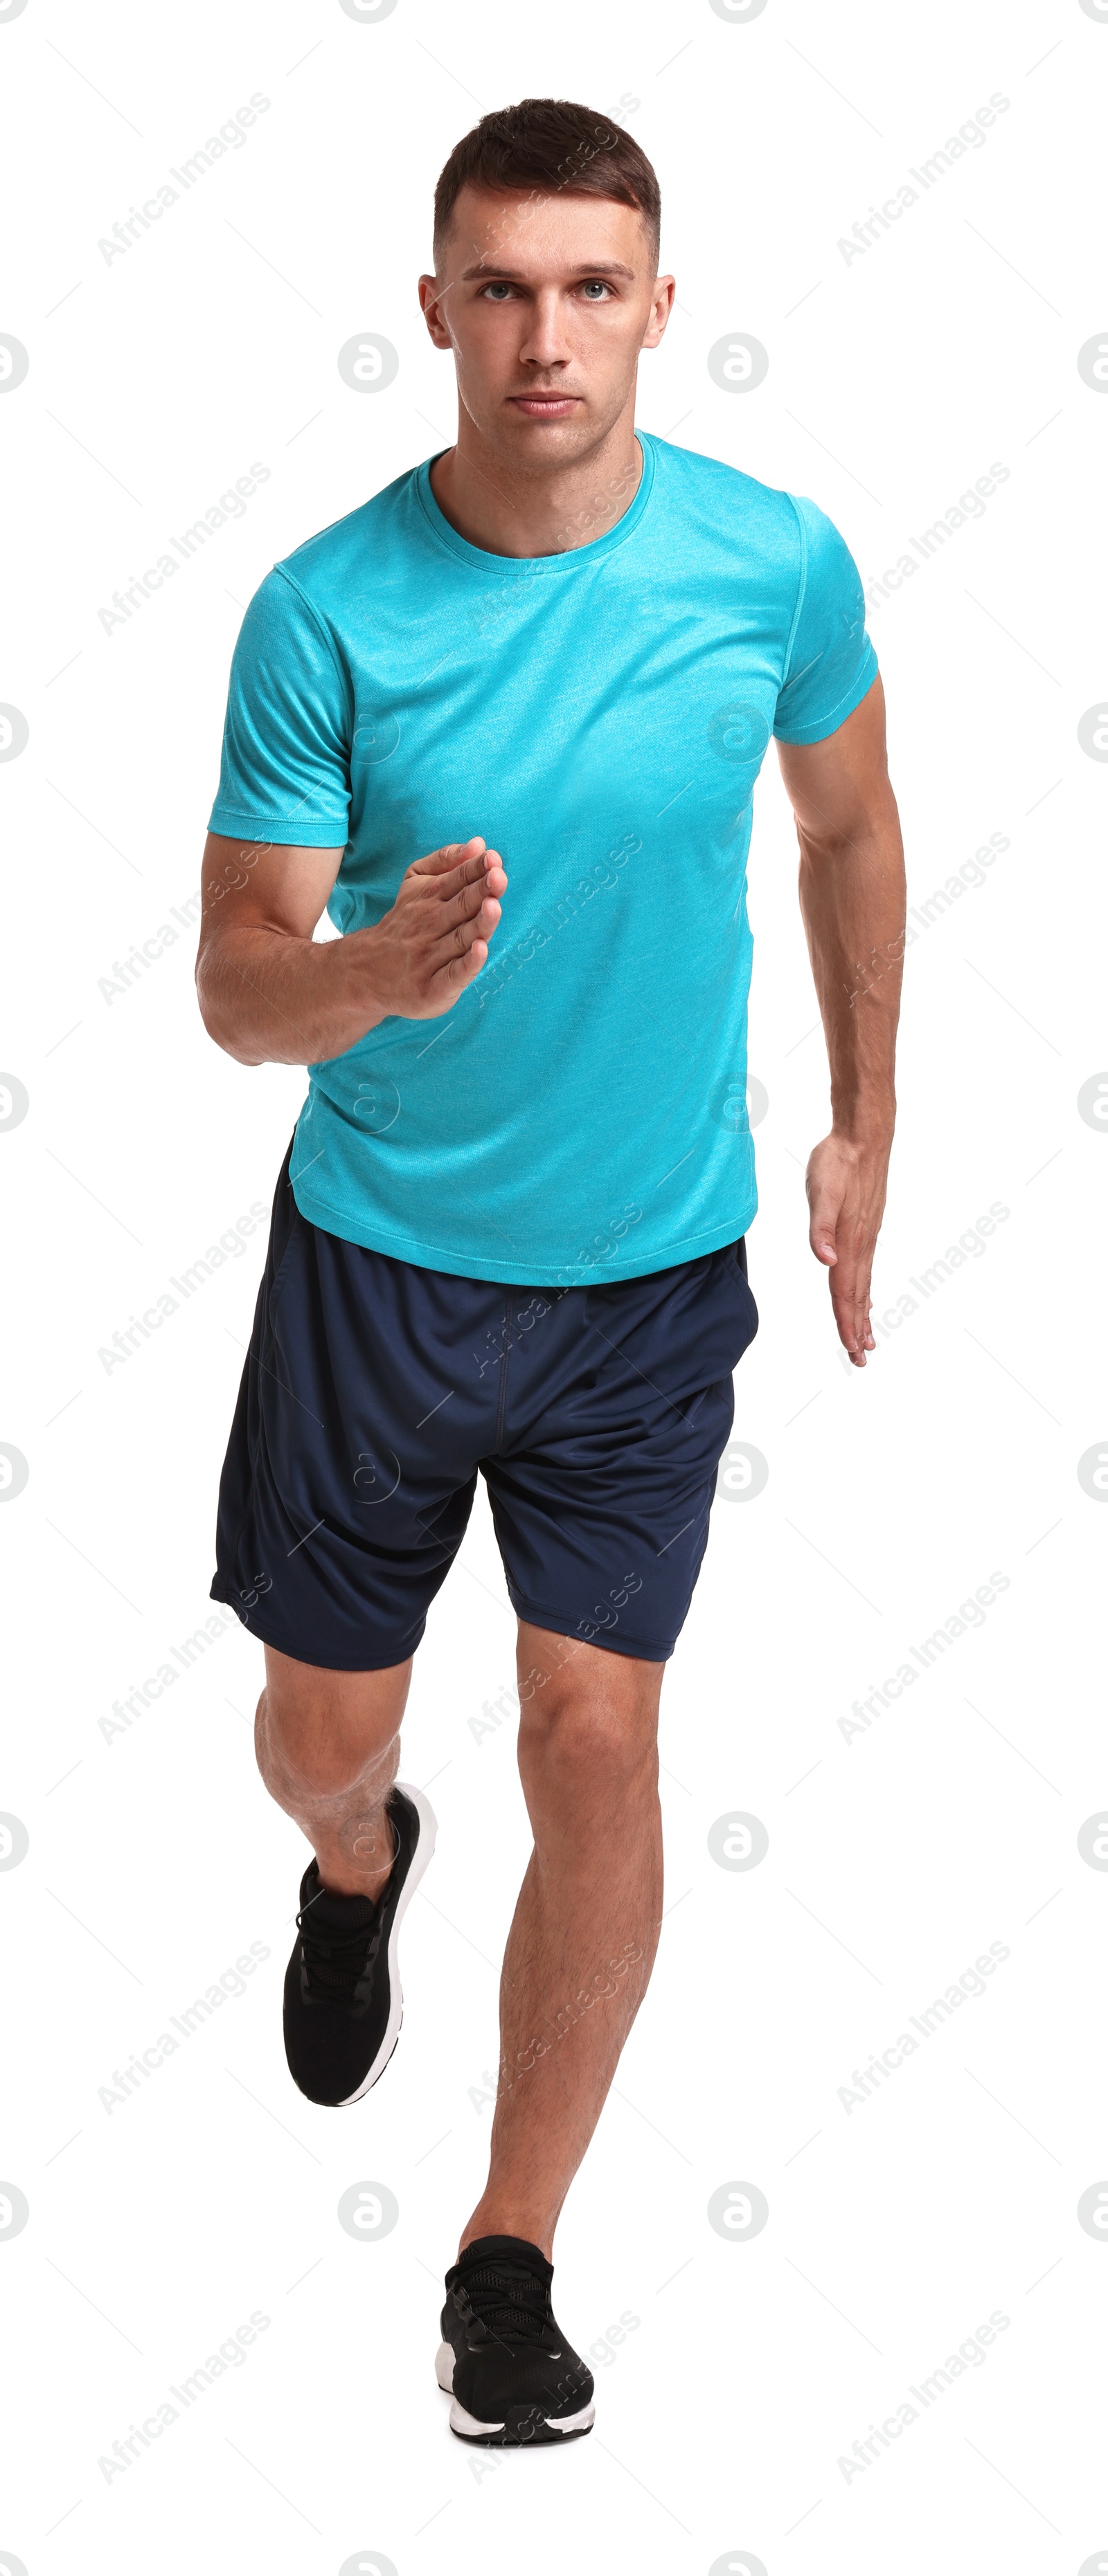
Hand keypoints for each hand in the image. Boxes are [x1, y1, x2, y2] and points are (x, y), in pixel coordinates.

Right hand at [353, 836, 505, 1022]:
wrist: (366, 972)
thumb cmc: (405, 924)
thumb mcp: (416, 883)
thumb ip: (446, 861)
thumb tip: (478, 844)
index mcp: (429, 898)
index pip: (457, 880)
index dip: (475, 870)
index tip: (492, 859)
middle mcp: (430, 926)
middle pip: (460, 908)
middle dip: (480, 892)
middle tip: (497, 877)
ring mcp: (431, 958)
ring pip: (460, 939)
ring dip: (478, 924)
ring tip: (493, 907)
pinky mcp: (433, 988)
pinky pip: (453, 974)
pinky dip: (467, 964)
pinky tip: (480, 950)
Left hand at [806, 1129, 891, 1366]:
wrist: (863, 1138)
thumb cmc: (838, 1163)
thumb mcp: (822, 1193)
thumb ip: (821, 1228)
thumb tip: (826, 1260)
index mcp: (848, 1243)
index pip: (845, 1291)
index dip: (846, 1322)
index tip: (851, 1349)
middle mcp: (861, 1245)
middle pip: (857, 1296)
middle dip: (857, 1329)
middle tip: (860, 1360)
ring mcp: (866, 1238)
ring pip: (864, 1285)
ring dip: (863, 1315)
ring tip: (867, 1341)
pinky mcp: (867, 1229)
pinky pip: (866, 1269)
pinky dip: (865, 1291)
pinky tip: (866, 1298)